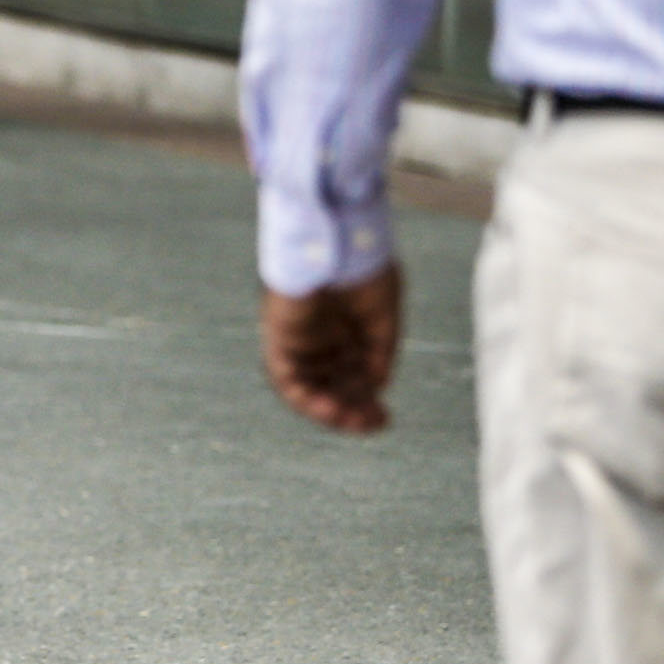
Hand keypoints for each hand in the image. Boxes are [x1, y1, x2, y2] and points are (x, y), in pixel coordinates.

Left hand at [260, 264, 404, 433]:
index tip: (384, 417)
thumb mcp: (381, 316)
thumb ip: (378, 352)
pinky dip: (304, 396)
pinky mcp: (279, 334)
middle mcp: (321, 335)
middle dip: (351, 408)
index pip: (352, 374)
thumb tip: (376, 384)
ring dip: (329, 408)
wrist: (339, 238)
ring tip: (352, 422)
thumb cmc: (362, 267)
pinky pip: (286, 375)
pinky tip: (329, 409)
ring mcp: (299, 335)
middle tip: (373, 425)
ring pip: (309, 385)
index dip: (366, 399)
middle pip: (332, 384)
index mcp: (346, 328)